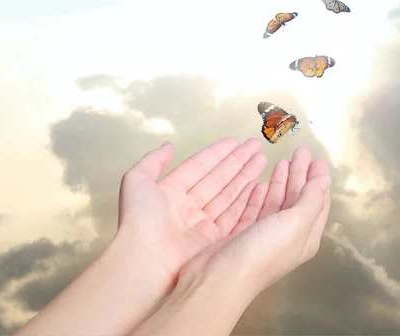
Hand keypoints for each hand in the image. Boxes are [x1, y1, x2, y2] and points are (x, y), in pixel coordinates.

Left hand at [115, 137, 267, 280]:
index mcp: (170, 192)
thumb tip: (169, 145)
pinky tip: (260, 185)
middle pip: (218, 179)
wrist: (146, 259)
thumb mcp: (136, 180)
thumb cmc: (140, 217)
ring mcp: (202, 225)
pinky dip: (248, 201)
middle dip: (238, 162)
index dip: (217, 153)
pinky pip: (235, 216)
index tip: (235, 141)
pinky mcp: (215, 241)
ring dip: (246, 177)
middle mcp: (188, 207)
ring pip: (229, 195)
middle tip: (257, 146)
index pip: (199, 167)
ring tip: (263, 159)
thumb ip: (153, 160)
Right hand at [129, 147, 330, 335]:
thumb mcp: (295, 223)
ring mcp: (264, 235)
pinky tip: (258, 183)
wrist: (220, 278)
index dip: (318, 181)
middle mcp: (288, 236)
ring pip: (277, 202)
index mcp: (305, 236)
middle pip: (297, 200)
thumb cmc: (263, 250)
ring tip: (281, 162)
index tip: (317, 160)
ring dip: (280, 182)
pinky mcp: (243, 233)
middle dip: (300, 175)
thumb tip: (322, 181)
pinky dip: (259, 194)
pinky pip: (255, 208)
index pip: (318, 203)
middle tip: (299, 152)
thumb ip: (311, 200)